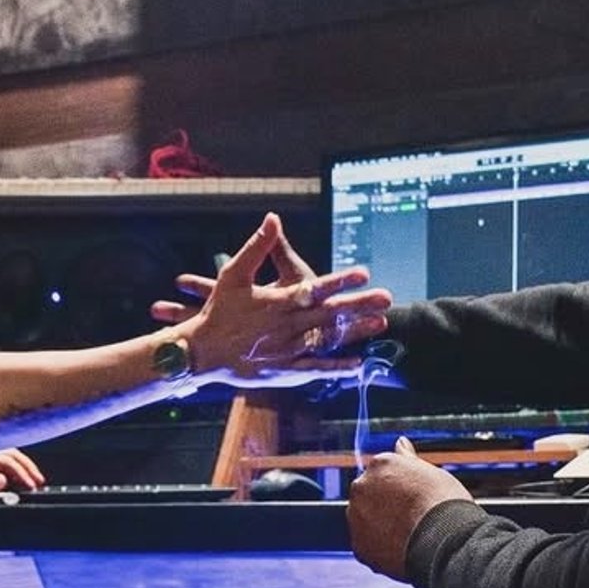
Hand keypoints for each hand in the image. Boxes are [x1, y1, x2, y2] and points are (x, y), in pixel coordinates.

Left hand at [0, 449, 45, 497]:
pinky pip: (1, 465)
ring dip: (23, 468)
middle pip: (11, 454)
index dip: (21, 473)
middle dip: (28, 466)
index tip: (30, 486)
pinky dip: (15, 471)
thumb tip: (2, 480)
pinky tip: (18, 482)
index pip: (6, 460)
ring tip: (33, 482)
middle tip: (38, 483)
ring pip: (8, 458)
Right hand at [178, 213, 389, 384]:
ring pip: (327, 340)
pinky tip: (358, 363)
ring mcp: (288, 350)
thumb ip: (257, 246)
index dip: (340, 280)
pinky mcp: (285, 370)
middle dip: (359, 305)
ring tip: (380, 324)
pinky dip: (337, 367)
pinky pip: (315, 369)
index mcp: (278, 302)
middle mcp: (287, 326)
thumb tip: (272, 217)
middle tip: (386, 297)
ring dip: (355, 333)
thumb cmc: (219, 310)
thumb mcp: (233, 273)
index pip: (315, 289)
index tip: (363, 273)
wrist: (202, 352)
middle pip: (329, 314)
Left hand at [347, 437, 471, 578]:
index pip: (381, 472)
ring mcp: (357, 517)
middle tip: (410, 516)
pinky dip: (379, 547)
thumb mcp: (429, 470)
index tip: (411, 497)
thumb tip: (400, 443)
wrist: (443, 539)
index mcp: (379, 465)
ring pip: (364, 520)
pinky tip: (401, 547)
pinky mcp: (359, 545)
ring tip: (407, 534)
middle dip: (383, 504)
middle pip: (368, 495)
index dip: (398, 487)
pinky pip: (366, 545)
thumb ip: (407, 457)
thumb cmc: (442, 503)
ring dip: (379, 525)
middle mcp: (361, 487)